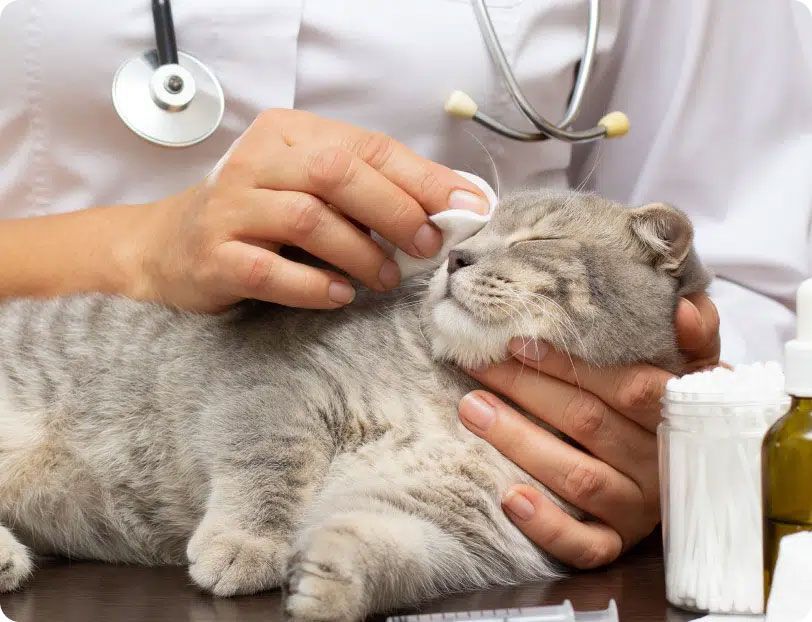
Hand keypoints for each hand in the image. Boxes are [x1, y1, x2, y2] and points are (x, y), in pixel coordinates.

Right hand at [131, 109, 487, 311]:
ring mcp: (231, 207)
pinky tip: (341, 296)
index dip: (422, 178)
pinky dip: (315, 286)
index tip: (467, 208)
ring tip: (384, 278)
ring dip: (360, 253)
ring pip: (309, 219)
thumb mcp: (310, 190)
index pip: (367, 146)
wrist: (169, 248)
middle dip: (394, 210)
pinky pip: (271, 270)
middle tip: (426, 246)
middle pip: (337, 173)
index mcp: (289, 135)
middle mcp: (256, 162)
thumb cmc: (259, 219)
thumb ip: (369, 190)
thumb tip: (452, 204)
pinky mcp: (214, 255)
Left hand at [459, 293, 720, 567]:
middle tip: (477, 365)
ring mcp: (639, 507)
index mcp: (680, 414)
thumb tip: (681, 308)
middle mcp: (661, 463)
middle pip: (590, 423)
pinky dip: (547, 525)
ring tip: (472, 410)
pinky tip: (509, 498)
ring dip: (521, 442)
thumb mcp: (691, 369)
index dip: (570, 364)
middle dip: (526, 390)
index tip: (516, 343)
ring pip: (580, 478)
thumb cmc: (671, 406)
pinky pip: (585, 545)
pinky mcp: (617, 542)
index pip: (629, 386)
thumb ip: (694, 336)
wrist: (699, 478)